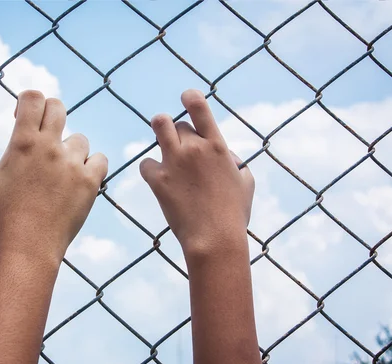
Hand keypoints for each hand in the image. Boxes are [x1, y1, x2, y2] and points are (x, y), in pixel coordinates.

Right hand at [0, 90, 107, 261]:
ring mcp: (73, 165)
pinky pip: (99, 160)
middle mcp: (51, 148)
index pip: (33, 97)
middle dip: (48, 115)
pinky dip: (90, 164)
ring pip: (79, 138)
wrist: (28, 249)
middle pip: (58, 107)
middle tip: (41, 136)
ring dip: (68, 148)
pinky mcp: (90, 183)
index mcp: (23, 143)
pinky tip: (77, 176)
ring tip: (56, 169)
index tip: (20, 118)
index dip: (27, 101)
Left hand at [140, 89, 253, 257]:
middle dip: (178, 132)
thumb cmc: (234, 213)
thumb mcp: (246, 182)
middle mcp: (193, 148)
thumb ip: (234, 161)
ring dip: (161, 132)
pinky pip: (146, 163)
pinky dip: (151, 169)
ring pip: (159, 126)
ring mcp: (174, 162)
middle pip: (177, 122)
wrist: (214, 239)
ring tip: (165, 147)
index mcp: (216, 146)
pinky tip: (159, 179)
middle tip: (181, 147)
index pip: (198, 106)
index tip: (186, 97)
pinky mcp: (157, 180)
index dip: (189, 96)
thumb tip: (223, 152)